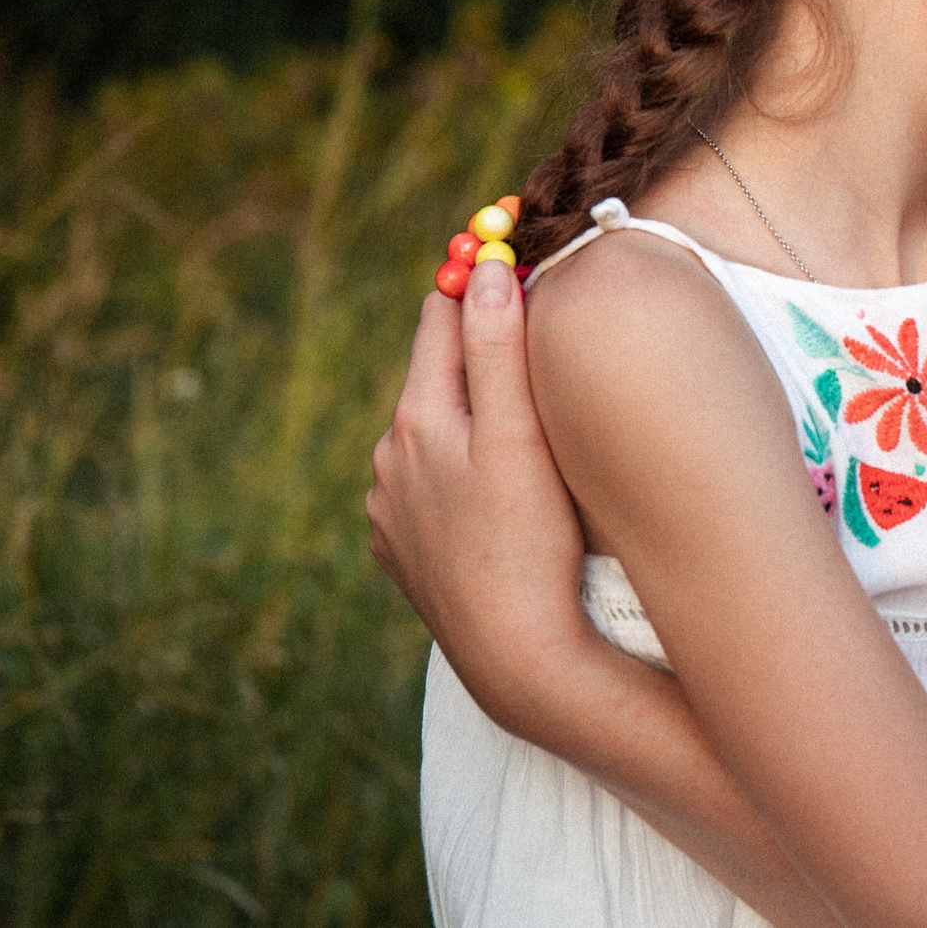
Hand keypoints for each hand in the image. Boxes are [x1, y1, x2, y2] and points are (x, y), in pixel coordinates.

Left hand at [367, 262, 594, 733]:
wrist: (516, 659)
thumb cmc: (531, 543)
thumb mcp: (521, 435)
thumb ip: (498, 347)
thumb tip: (487, 268)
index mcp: (417, 415)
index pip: (441, 315)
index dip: (482, 288)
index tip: (522, 271)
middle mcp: (389, 456)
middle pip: (434, 373)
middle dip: (478, 356)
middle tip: (537, 351)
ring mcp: (390, 507)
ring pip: (433, 433)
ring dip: (469, 422)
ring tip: (526, 438)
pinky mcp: (400, 550)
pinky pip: (429, 487)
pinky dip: (460, 478)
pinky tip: (500, 504)